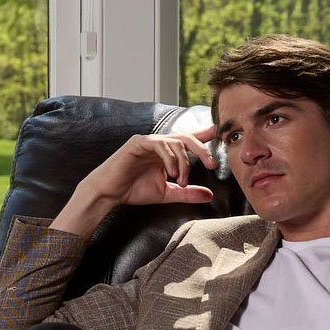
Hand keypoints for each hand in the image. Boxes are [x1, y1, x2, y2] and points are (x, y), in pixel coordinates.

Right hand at [51, 128, 218, 236]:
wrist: (110, 194)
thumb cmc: (134, 191)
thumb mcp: (166, 193)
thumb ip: (187, 192)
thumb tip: (209, 195)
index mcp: (165, 152)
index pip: (187, 141)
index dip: (203, 136)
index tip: (218, 134)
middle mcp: (158, 143)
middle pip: (186, 138)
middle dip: (202, 149)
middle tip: (212, 164)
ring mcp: (148, 141)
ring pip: (175, 141)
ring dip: (183, 161)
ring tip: (181, 179)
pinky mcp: (138, 142)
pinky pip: (159, 144)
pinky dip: (169, 157)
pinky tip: (171, 172)